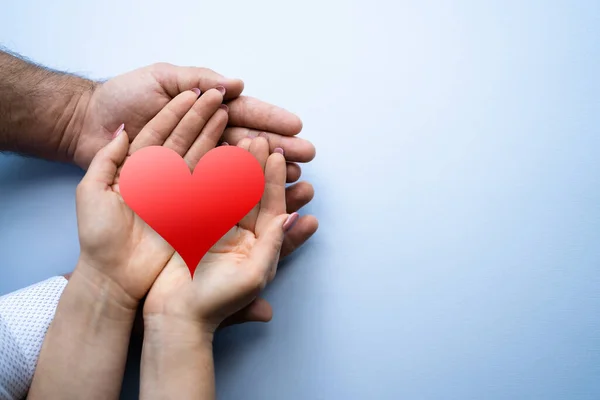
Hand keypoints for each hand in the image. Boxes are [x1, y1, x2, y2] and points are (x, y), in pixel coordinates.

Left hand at [71, 63, 314, 182]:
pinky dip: (241, 192)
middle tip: (307, 154)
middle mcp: (204, 138)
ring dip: (268, 172)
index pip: (244, 114)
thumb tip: (235, 84)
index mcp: (204, 111)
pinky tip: (262, 195)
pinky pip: (215, 189)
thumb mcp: (161, 78)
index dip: (269, 119)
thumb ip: (196, 79)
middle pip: (249, 144)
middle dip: (279, 148)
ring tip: (296, 176)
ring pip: (239, 168)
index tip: (295, 124)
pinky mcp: (182, 186)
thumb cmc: (122, 97)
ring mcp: (195, 163)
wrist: (86, 125)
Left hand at [74, 88, 230, 307]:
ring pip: (202, 160)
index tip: (203, 91)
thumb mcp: (91, 190)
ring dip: (219, 141)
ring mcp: (178, 193)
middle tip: (227, 101)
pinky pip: (211, 189)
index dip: (184, 110)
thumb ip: (107, 157)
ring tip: (236, 121)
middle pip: (188, 140)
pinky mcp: (192, 213)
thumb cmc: (96, 234)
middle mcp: (162, 175)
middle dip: (208, 120)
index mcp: (139, 165)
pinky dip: (225, 173)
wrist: (109, 274)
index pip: (164, 129)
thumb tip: (124, 130)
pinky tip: (240, 156)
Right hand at [143, 137, 293, 331]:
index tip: (277, 155)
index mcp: (259, 246)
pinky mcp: (193, 228)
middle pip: (251, 195)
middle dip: (257, 167)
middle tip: (262, 139)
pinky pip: (202, 199)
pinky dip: (206, 178)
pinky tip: (211, 155)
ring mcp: (216, 230)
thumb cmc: (217, 303)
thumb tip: (292, 218)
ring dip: (234, 167)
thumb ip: (274, 245)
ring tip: (240, 141)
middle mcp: (240, 235)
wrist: (175, 316)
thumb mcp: (253, 276)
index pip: (271, 207)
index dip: (275, 181)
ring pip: (227, 192)